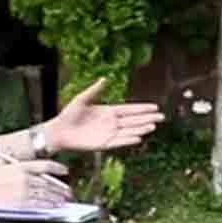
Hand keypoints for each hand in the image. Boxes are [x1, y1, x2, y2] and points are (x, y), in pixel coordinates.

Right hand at [0, 158, 72, 205]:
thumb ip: (13, 167)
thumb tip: (24, 172)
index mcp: (19, 166)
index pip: (45, 165)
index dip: (57, 168)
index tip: (65, 171)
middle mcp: (24, 177)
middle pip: (48, 182)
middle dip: (60, 188)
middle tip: (69, 192)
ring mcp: (23, 190)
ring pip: (46, 194)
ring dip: (57, 198)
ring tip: (64, 202)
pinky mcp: (20, 203)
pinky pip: (39, 204)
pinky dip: (49, 206)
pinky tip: (55, 208)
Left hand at [48, 78, 164, 152]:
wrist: (59, 131)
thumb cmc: (68, 114)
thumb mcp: (81, 99)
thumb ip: (94, 90)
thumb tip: (105, 78)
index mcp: (108, 111)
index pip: (129, 109)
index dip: (142, 108)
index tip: (155, 106)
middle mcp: (111, 123)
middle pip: (134, 120)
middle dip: (148, 118)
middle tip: (162, 117)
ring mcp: (109, 133)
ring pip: (129, 131)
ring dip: (141, 128)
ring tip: (153, 126)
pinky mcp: (103, 144)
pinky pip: (119, 141)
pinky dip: (129, 140)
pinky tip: (139, 137)